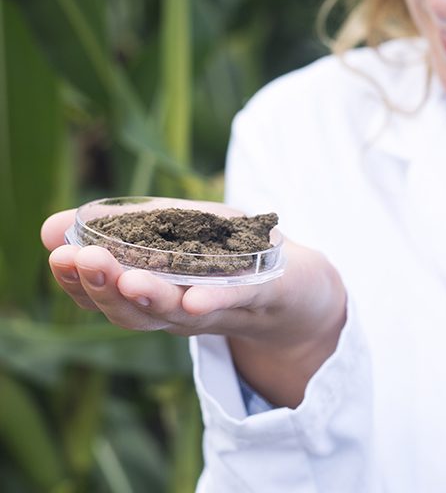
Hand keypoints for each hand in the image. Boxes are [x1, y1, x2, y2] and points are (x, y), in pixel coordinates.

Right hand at [41, 206, 346, 406]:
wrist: (300, 286)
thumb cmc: (228, 254)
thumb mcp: (173, 230)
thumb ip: (121, 229)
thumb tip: (50, 228)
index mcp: (155, 293)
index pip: (105, 295)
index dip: (78, 280)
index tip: (57, 255)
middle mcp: (181, 311)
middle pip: (134, 310)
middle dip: (104, 287)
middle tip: (79, 261)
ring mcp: (222, 310)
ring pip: (178, 312)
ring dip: (149, 297)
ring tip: (125, 277)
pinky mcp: (265, 296)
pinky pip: (238, 302)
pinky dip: (216, 302)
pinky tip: (194, 298)